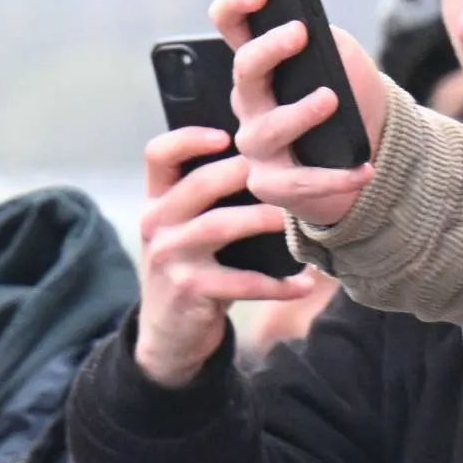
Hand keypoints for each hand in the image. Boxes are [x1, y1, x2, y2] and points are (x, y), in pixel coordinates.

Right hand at [131, 122, 316, 388]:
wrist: (169, 329)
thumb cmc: (193, 264)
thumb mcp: (186, 225)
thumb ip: (210, 192)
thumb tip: (271, 149)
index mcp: (159, 199)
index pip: (159, 154)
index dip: (189, 138)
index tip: (229, 134)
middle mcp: (157, 223)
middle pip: (202, 183)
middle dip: (254, 171)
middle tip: (298, 167)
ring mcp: (170, 257)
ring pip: (222, 225)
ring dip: (268, 219)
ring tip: (302, 221)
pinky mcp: (189, 289)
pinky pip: (241, 281)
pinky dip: (277, 284)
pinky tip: (304, 284)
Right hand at [216, 0, 390, 233]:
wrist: (366, 150)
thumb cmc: (348, 99)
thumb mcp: (338, 59)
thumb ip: (323, 40)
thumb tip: (309, 29)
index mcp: (261, 65)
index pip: (232, 26)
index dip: (235, 6)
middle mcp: (249, 103)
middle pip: (244, 74)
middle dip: (266, 51)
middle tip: (300, 33)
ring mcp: (257, 145)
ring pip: (265, 130)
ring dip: (297, 114)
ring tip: (331, 100)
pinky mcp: (273, 184)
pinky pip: (297, 182)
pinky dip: (334, 177)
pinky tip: (362, 168)